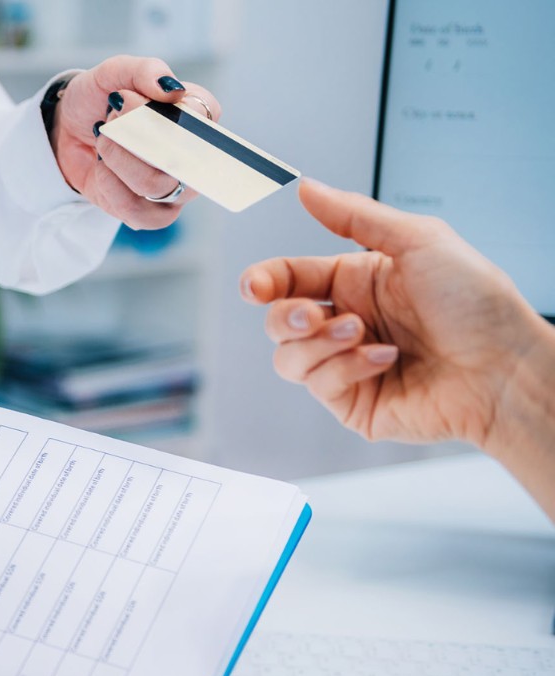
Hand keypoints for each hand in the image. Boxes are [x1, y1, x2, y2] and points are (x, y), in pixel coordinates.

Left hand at [51, 56, 220, 228]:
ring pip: (156, 184)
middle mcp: (192, 155)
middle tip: (110, 116)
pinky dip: (110, 184)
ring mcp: (173, 189)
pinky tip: (101, 167)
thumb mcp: (114, 73)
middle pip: (183, 155)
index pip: (204, 114)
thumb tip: (171, 91)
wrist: (65, 132)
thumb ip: (145, 71)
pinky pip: (136, 210)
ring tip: (103, 140)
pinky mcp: (148, 214)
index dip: (164, 108)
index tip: (127, 97)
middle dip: (136, 134)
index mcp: (194, 116)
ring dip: (119, 158)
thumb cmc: (97, 100)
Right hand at [241, 178, 547, 448]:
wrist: (505, 369)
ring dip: (321, 343)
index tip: (254, 286)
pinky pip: (319, 384)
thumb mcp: (419, 241)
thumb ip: (353, 215)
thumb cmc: (478, 305)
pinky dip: (347, 367)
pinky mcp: (352, 402)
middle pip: (278, 320)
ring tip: (364, 334)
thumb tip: (307, 189)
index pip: (290, 278)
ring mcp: (347, 365)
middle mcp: (347, 322)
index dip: (264, 280)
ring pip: (288, 358)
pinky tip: (386, 358)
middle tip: (311, 315)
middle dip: (287, 317)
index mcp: (356, 282)